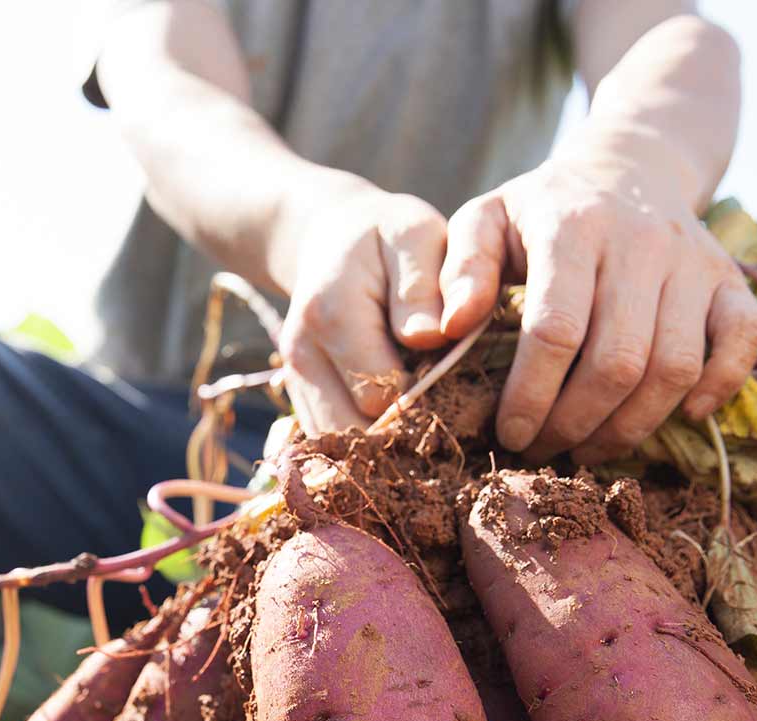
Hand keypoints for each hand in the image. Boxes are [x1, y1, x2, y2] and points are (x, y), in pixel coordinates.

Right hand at [276, 177, 448, 433]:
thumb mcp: (414, 235)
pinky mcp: (299, 397)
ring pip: (341, 448)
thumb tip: (430, 337)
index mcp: (332, 313)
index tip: (461, 385)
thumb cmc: (387, 236)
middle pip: (357, 430)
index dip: (428, 398)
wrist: (332, 237)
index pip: (381, 391)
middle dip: (407, 432)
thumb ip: (422, 285)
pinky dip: (367, 447)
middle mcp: (302, 354)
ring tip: (426, 425)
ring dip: (386, 447)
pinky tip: (401, 425)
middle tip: (451, 414)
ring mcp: (295, 380)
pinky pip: (331, 444)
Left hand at [438, 154, 756, 464]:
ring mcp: (694, 261)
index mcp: (573, 228)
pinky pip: (744, 341)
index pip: (556, 330)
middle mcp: (642, 242)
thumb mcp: (486, 219)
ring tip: (589, 448)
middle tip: (544, 450)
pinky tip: (684, 416)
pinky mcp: (730, 279)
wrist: (629, 168)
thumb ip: (460, 270)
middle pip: (618, 360)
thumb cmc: (543, 211)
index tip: (509, 434)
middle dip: (575, 422)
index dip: (532, 395)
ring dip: (631, 425)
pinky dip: (721, 386)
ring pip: (675, 366)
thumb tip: (447, 328)